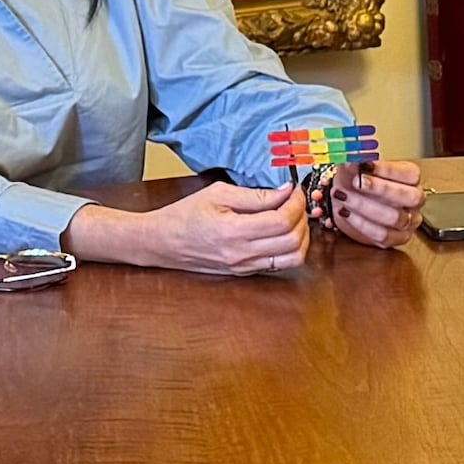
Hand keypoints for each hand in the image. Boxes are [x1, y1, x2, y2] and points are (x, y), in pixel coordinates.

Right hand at [76, 178, 309, 277]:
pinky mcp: (245, 273)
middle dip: (302, 217)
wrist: (161, 243)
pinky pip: (280, 265)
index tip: (294, 190)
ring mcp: (245, 267)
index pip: (281, 221)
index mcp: (233, 231)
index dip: (295, 203)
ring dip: (301, 236)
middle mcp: (242, 254)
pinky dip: (290, 248)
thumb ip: (255, 195)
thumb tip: (285, 191)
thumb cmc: (184, 215)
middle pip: (293, 241)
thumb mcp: (217, 194)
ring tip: (293, 218)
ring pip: (293, 258)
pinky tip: (282, 232)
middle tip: (296, 201)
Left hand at [320, 159, 425, 247]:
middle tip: (356, 182)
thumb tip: (351, 158)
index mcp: (411, 179)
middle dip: (380, 189)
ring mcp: (408, 221)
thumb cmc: (357, 183)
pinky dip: (362, 224)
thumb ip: (354, 162)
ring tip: (345, 197)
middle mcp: (415, 201)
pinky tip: (347, 213)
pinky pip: (383, 235)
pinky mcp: (396, 239)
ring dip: (365, 207)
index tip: (365, 165)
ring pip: (395, 217)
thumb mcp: (354, 168)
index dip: (388, 170)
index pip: (410, 174)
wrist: (348, 203)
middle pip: (408, 196)